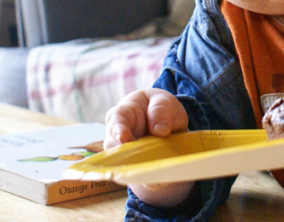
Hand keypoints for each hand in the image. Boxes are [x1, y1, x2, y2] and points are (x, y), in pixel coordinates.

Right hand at [105, 89, 192, 205]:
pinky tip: (159, 182)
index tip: (124, 138)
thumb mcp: (163, 100)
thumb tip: (159, 130)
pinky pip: (139, 179)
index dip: (118, 129)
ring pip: (126, 166)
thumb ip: (161, 108)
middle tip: (137, 160)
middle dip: (125, 155)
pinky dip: (149, 181)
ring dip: (139, 170)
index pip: (116, 119)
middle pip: (115, 148)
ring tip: (152, 174)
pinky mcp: (136, 169)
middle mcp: (119, 136)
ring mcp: (126, 155)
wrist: (168, 122)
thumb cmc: (159, 106)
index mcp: (125, 113)